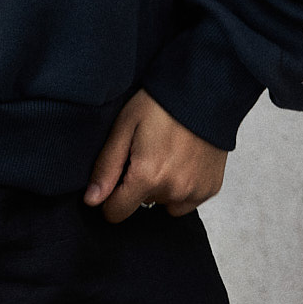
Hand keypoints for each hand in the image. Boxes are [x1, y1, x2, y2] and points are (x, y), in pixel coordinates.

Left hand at [83, 89, 227, 222]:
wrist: (204, 91)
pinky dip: (183, 187)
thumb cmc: (161, 103)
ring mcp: (195, 191)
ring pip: (165, 203)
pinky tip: (183, 160)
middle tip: (146, 152)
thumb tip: (91, 200)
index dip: (110, 197)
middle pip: (142, 204)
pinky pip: (188, 200)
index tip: (117, 176)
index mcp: (148, 176)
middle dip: (138, 185)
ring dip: (162, 188)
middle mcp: (174, 190)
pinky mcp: (211, 188)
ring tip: (166, 155)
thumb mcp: (124, 126)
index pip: (116, 212)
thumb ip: (106, 167)